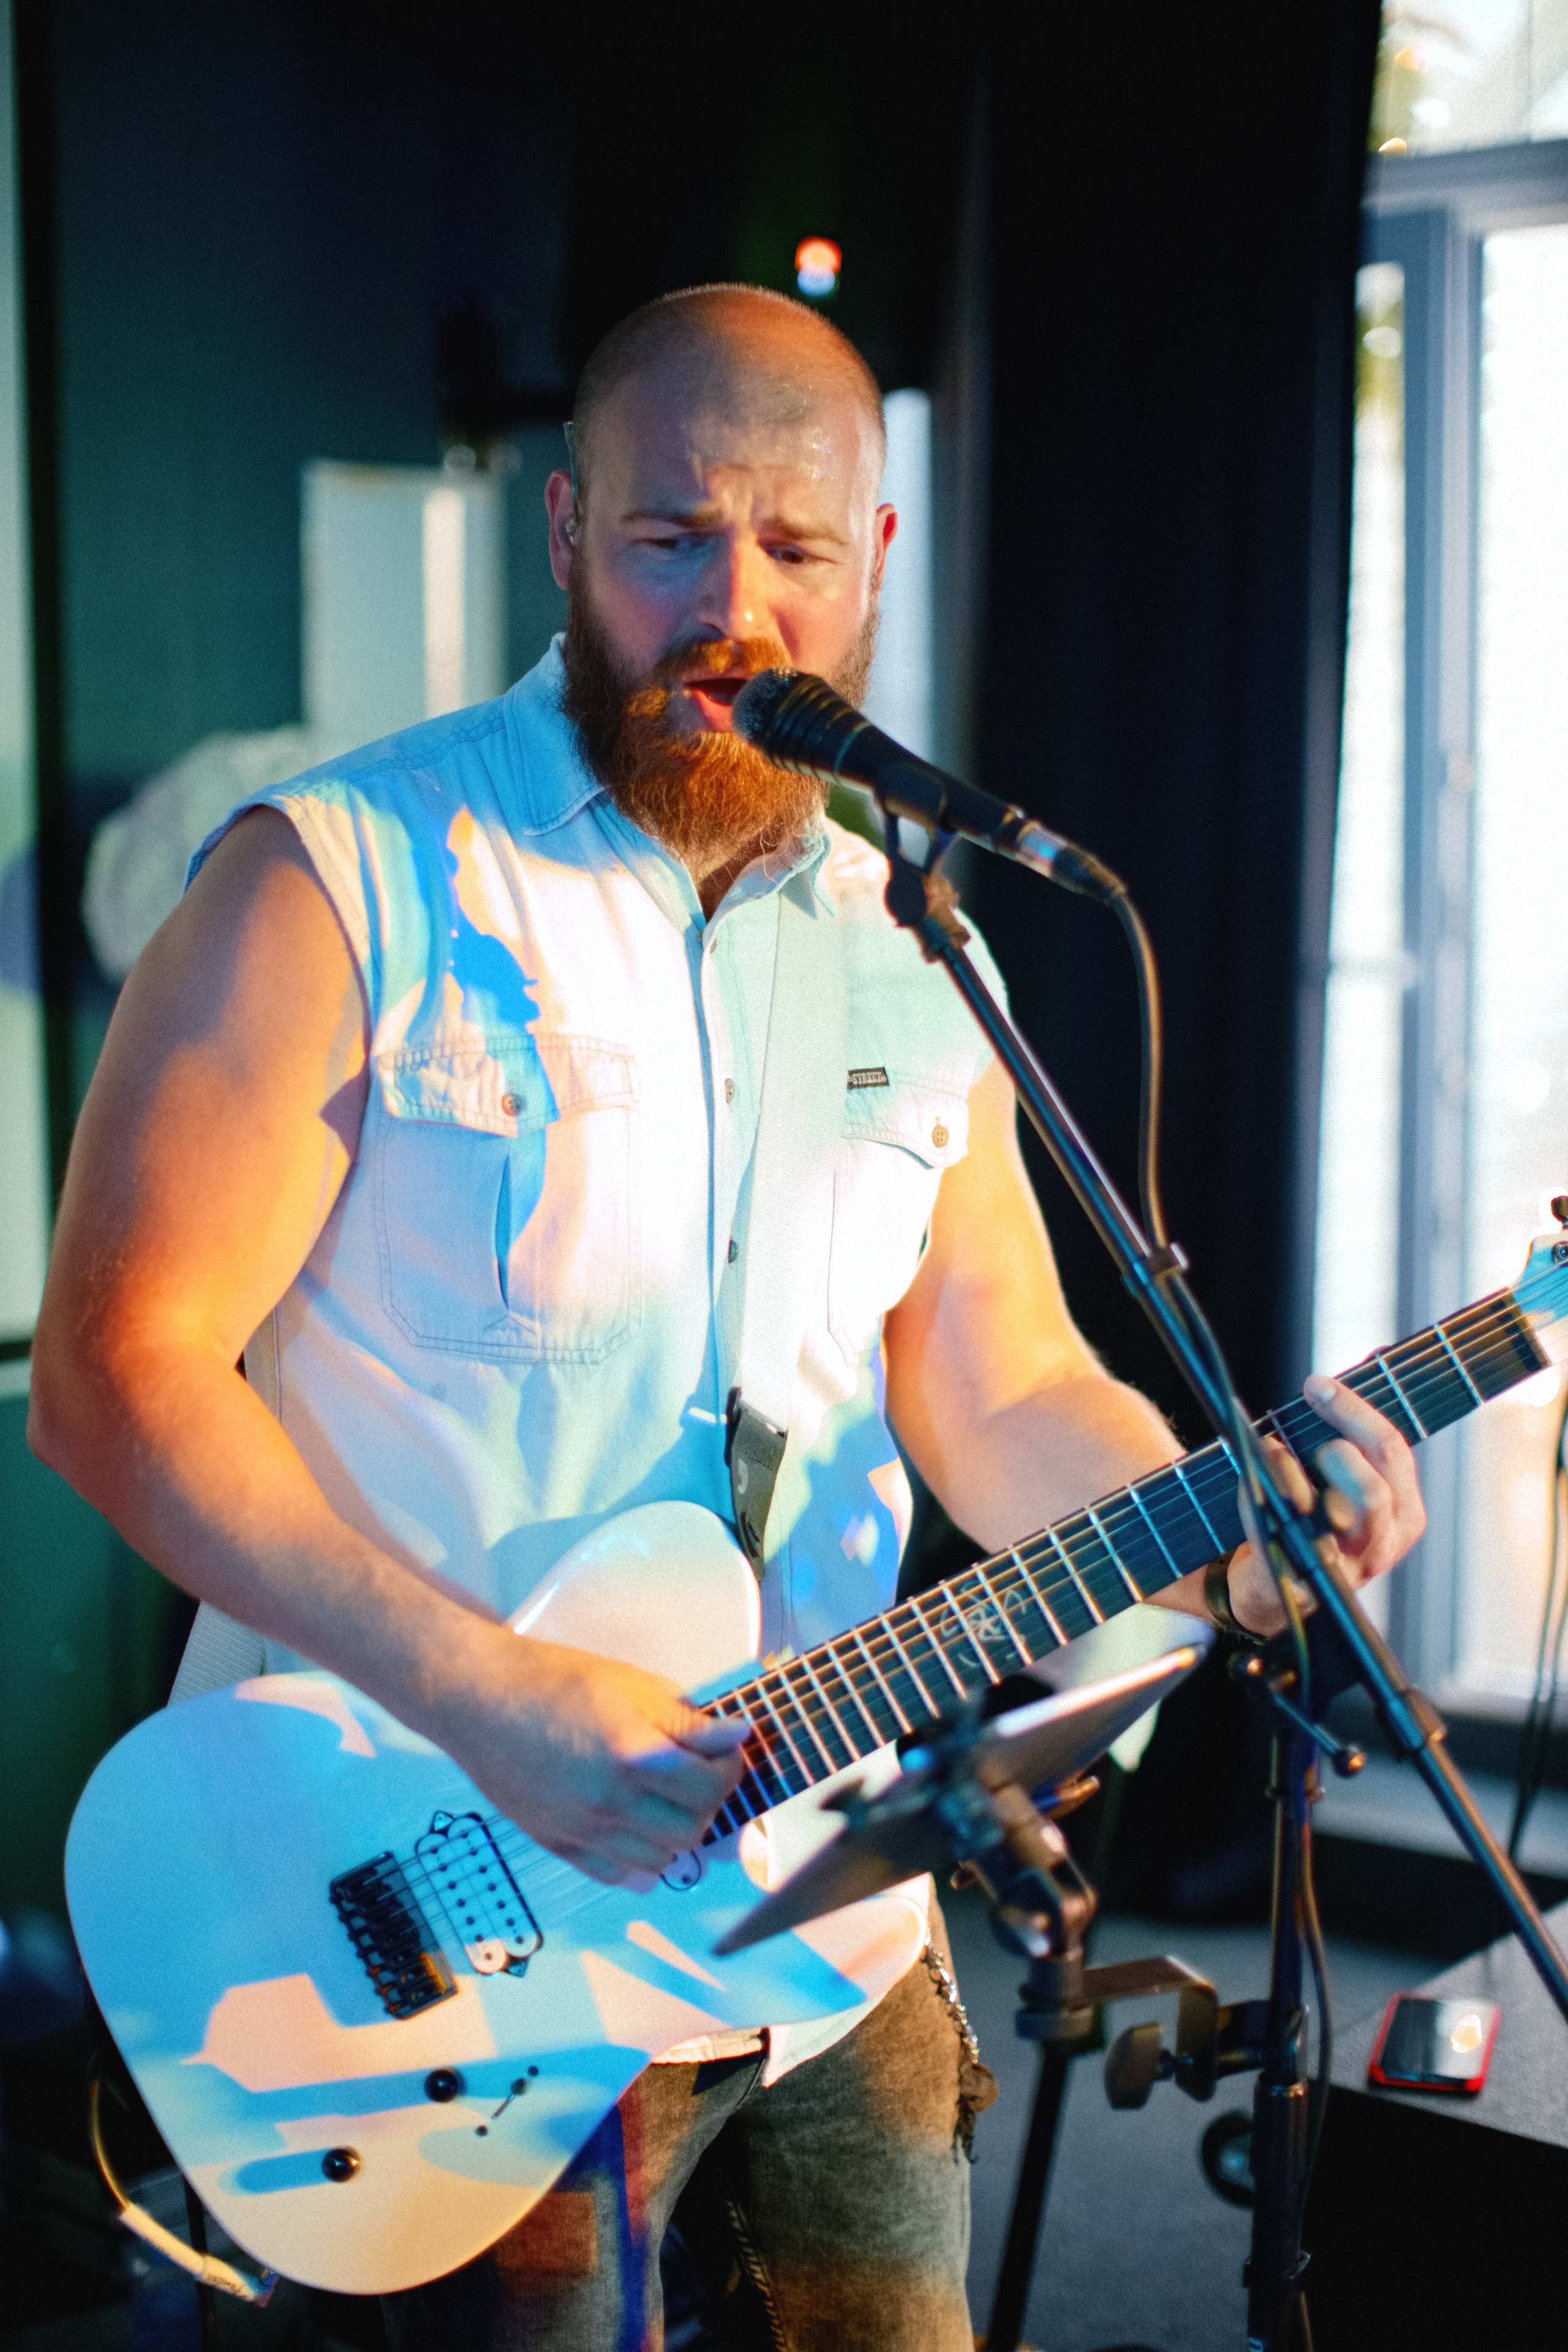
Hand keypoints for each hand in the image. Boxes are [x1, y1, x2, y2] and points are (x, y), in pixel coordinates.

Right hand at [432, 1628, 750, 1885]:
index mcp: (632, 1756)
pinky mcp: (555, 1843)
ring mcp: (580, 1830)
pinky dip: (635, 1858)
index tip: (727, 1750)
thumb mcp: (629, 1685)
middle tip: (701, 1773)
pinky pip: (613, 1874)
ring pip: (657, 1860)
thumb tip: (735, 1735)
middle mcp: (609, 1803)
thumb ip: (686, 1720)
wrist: (476, 1698)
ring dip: (675, 1833)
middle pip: (690, 1830)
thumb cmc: (549, 1680)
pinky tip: (633, 1827)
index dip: (730, 1767)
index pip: (709, 1785)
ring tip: (667, 1799)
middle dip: (708, 1802)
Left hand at [1228, 1372, 1425, 1636]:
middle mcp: (1381, 1545)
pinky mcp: (1302, 1587)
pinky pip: (1284, 1539)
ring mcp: (1345, 1570)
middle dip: (1334, 1450)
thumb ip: (1347, 1439)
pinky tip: (1250, 1483)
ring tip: (1272, 1450)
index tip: (1317, 1384)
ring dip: (1291, 1473)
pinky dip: (1259, 1502)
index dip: (1353, 1411)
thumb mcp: (1342, 1478)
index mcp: (1402, 1513)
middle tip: (1303, 1436)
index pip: (1393, 1453)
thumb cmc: (1312, 1516)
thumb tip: (1324, 1386)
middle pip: (1373, 1491)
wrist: (1273, 1584)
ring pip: (1331, 1519)